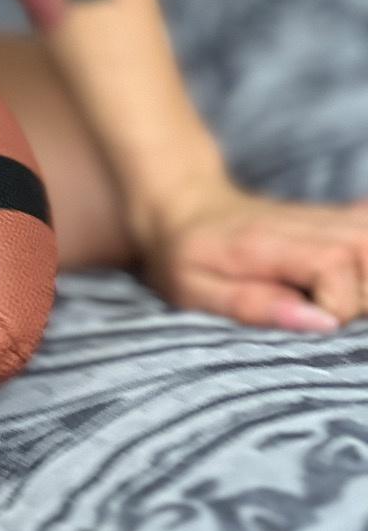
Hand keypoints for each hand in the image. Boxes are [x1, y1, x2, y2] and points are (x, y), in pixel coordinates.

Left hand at [144, 180, 367, 331]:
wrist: (181, 206)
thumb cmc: (182, 256)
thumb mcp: (195, 290)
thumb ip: (253, 305)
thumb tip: (322, 324)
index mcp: (267, 243)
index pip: (335, 266)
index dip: (337, 306)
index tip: (313, 323)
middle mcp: (302, 224)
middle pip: (366, 253)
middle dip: (361, 298)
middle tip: (324, 314)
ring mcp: (319, 217)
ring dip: (367, 281)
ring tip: (338, 300)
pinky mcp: (328, 218)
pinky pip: (367, 225)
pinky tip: (357, 273)